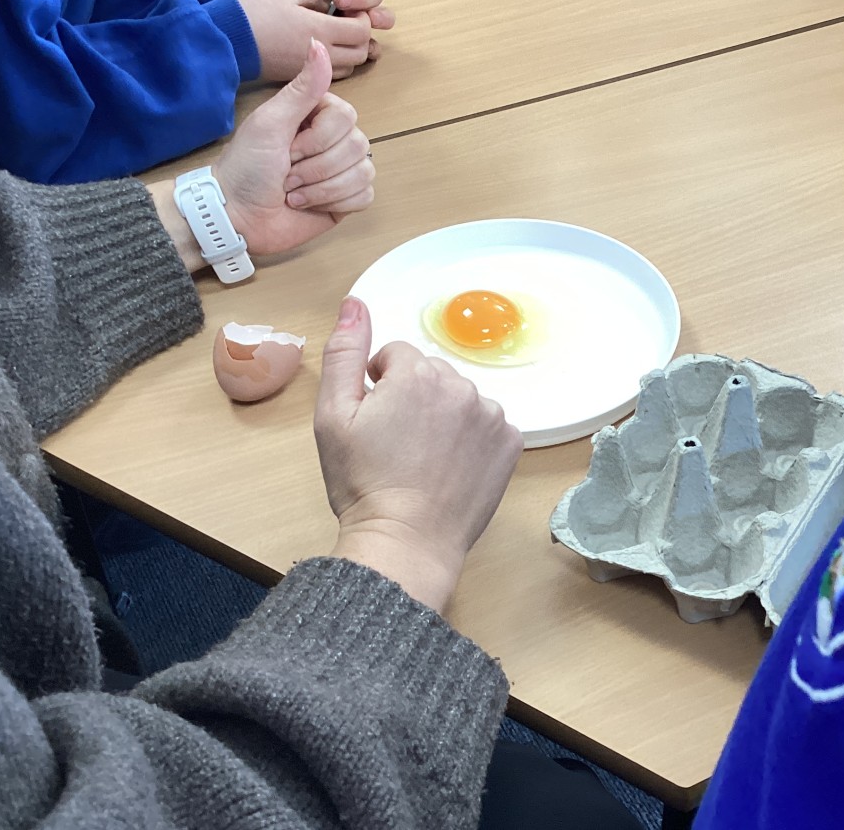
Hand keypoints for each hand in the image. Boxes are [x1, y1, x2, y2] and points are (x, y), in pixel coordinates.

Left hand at [214, 39, 373, 253]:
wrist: (238, 215)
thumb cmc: (247, 166)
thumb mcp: (271, 121)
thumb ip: (302, 87)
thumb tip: (318, 43)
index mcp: (318, 115)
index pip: (347, 117)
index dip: (318, 139)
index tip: (288, 148)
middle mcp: (333, 139)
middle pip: (357, 146)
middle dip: (316, 167)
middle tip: (286, 175)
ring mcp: (341, 170)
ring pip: (363, 172)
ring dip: (322, 188)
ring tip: (293, 193)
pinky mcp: (345, 199)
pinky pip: (365, 196)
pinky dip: (335, 202)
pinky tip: (310, 206)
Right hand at [237, 0, 376, 79]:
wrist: (229, 41)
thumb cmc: (256, 12)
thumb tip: (330, 8)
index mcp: (321, 30)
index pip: (362, 31)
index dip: (362, 19)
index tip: (351, 10)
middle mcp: (322, 55)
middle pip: (361, 53)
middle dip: (360, 37)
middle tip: (347, 23)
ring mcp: (311, 70)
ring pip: (349, 67)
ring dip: (349, 52)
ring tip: (334, 36)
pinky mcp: (301, 78)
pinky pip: (332, 76)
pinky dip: (335, 64)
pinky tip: (321, 50)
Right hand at [314, 298, 523, 611]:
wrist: (406, 541)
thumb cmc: (363, 483)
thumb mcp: (333, 415)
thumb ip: (344, 352)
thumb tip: (354, 303)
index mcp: (417, 373)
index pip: (395, 356)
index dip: (378, 387)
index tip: (373, 422)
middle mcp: (461, 385)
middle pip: (431, 375)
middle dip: (413, 399)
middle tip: (395, 444)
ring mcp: (491, 415)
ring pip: (460, 399)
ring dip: (443, 418)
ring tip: (422, 459)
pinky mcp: (510, 444)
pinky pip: (487, 426)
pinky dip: (471, 440)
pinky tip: (450, 468)